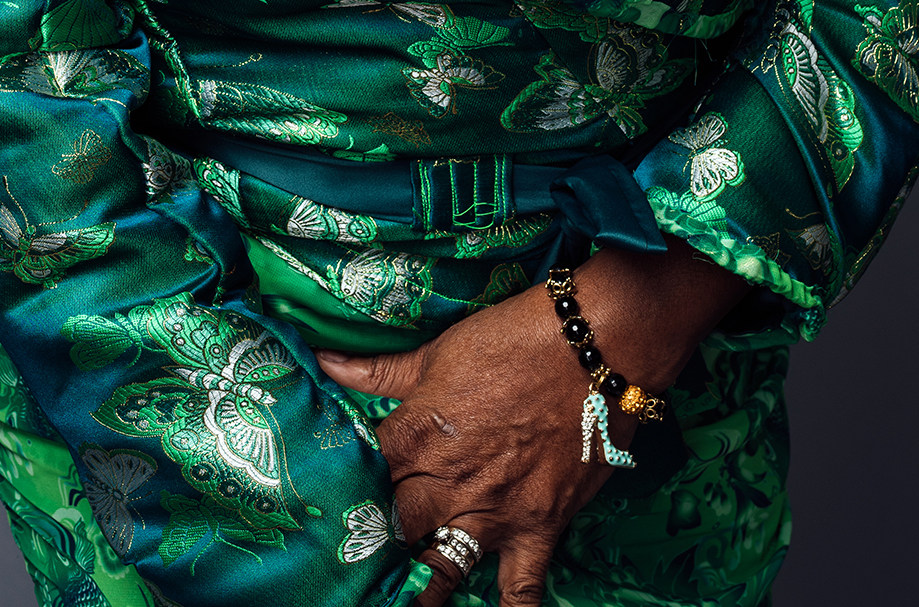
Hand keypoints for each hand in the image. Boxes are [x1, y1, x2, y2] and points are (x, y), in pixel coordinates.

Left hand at [316, 238, 740, 606]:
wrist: (595, 345)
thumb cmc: (513, 338)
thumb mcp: (439, 351)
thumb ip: (380, 372)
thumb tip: (323, 364)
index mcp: (416, 436)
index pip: (363, 479)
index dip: (343, 496)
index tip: (325, 510)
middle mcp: (447, 483)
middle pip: (395, 531)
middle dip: (375, 548)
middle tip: (355, 564)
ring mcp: (493, 513)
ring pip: (443, 569)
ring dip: (421, 588)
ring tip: (397, 602)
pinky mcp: (539, 529)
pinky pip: (520, 589)